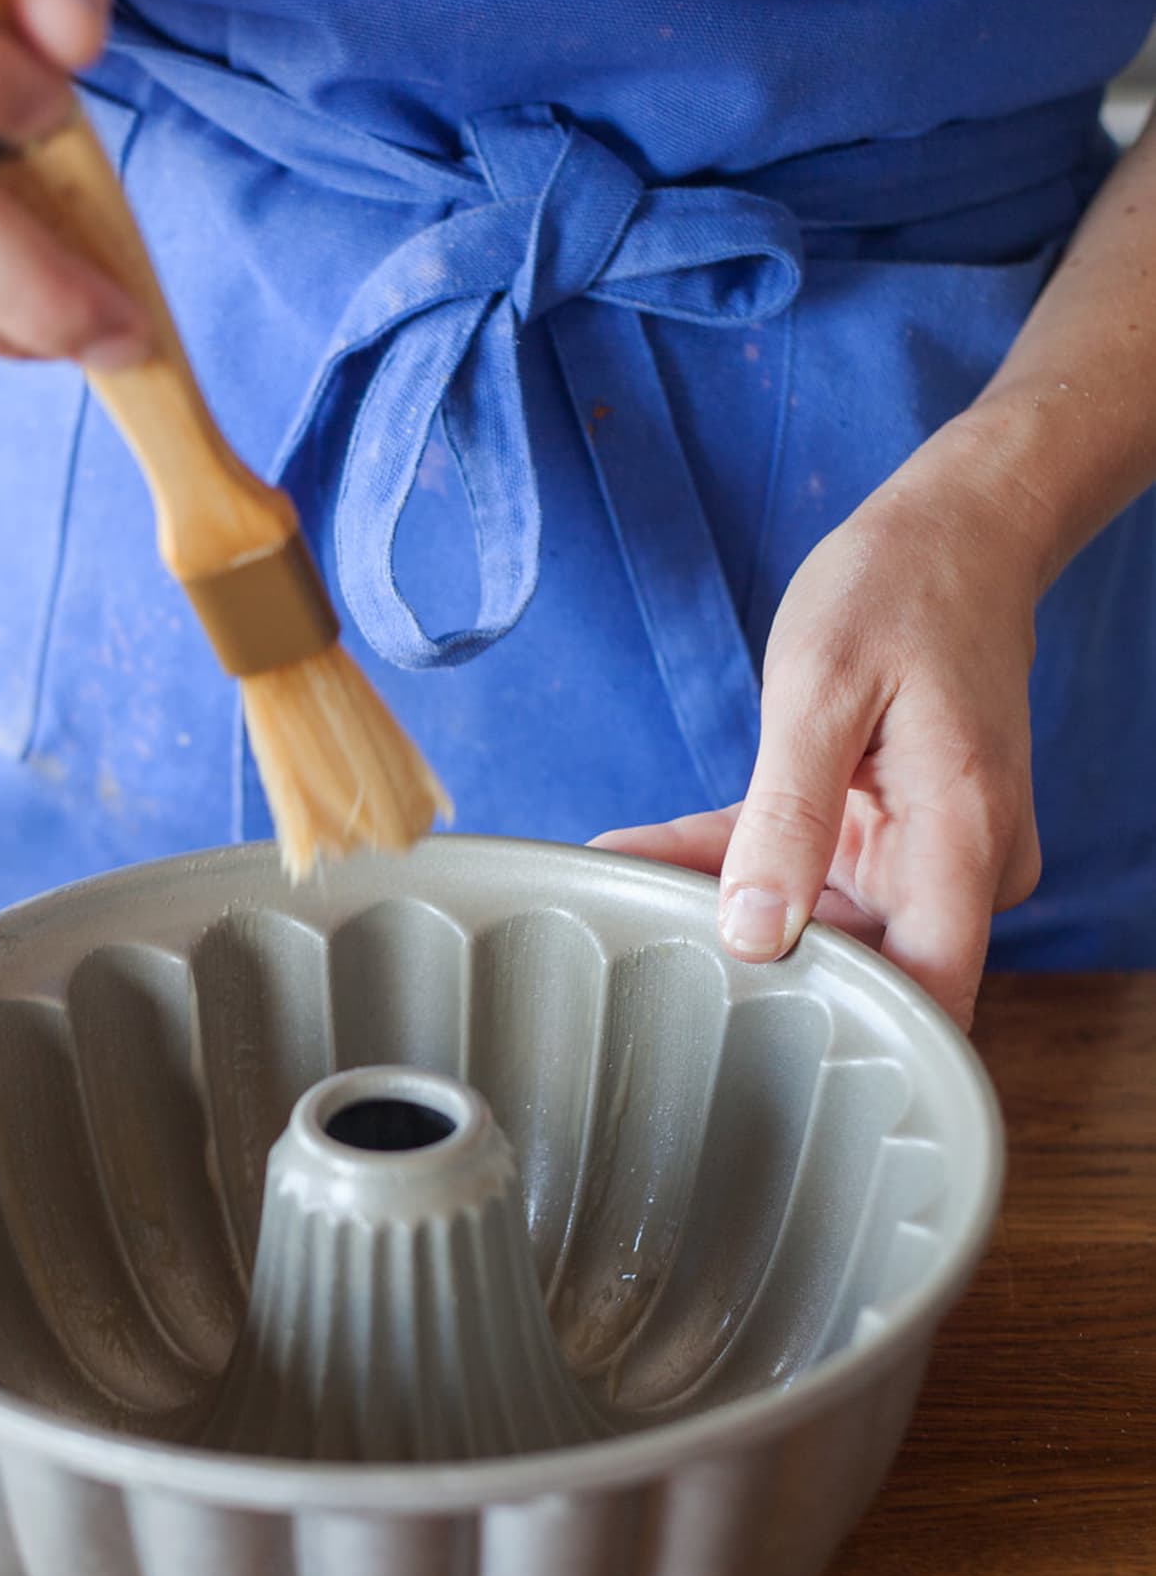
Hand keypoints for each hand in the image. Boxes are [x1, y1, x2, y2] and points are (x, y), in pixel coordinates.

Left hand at [594, 430, 1044, 1027]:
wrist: (954, 535)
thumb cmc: (899, 593)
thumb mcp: (821, 692)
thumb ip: (787, 818)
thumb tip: (753, 935)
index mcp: (960, 843)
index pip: (930, 1000)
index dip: (847, 1039)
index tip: (740, 1040)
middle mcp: (957, 867)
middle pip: (861, 965)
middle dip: (750, 963)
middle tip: (637, 953)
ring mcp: (925, 857)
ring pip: (817, 919)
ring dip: (725, 906)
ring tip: (615, 893)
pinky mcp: (889, 837)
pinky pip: (804, 870)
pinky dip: (735, 862)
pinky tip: (639, 855)